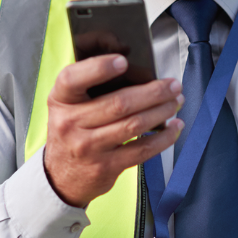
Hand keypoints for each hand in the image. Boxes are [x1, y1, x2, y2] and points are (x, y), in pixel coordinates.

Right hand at [45, 55, 183, 207]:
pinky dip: (163, 138)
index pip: (72, 79)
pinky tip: (173, 128)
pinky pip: (141, 149)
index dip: (98, 68)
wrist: (61, 176)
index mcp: (61, 100)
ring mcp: (89, 147)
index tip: (123, 62)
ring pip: (134, 125)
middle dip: (153, 92)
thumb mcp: (67, 105)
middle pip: (118, 103)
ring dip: (161, 111)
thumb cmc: (71, 131)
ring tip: (176, 102)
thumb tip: (137, 71)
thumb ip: (90, 86)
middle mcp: (70, 123)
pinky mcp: (106, 166)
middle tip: (173, 85)